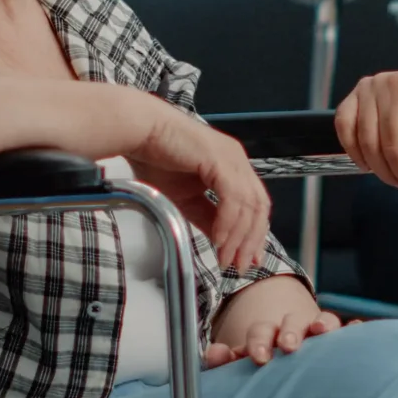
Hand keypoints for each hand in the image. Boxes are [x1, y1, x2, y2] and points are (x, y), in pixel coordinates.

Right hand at [121, 97, 272, 271]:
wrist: (139, 133)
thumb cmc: (155, 157)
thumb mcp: (186, 198)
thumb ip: (208, 217)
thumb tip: (222, 240)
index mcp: (232, 166)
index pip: (255, 205)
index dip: (255, 234)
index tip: (248, 258)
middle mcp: (237, 160)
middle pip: (259, 207)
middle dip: (251, 240)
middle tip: (240, 265)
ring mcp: (231, 158)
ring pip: (248, 205)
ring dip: (239, 236)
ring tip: (226, 257)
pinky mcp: (220, 160)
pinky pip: (232, 198)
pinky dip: (228, 222)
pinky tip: (218, 239)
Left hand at [207, 276, 341, 367]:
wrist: (284, 359)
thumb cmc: (263, 366)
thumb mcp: (240, 362)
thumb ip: (224, 360)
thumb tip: (213, 354)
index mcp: (267, 333)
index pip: (262, 331)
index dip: (260, 340)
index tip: (258, 357)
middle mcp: (293, 329)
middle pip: (292, 322)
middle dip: (290, 331)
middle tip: (287, 346)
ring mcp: (317, 333)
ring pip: (323, 321)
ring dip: (322, 323)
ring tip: (320, 330)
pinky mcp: (338, 342)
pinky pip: (349, 332)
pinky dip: (354, 330)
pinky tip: (357, 329)